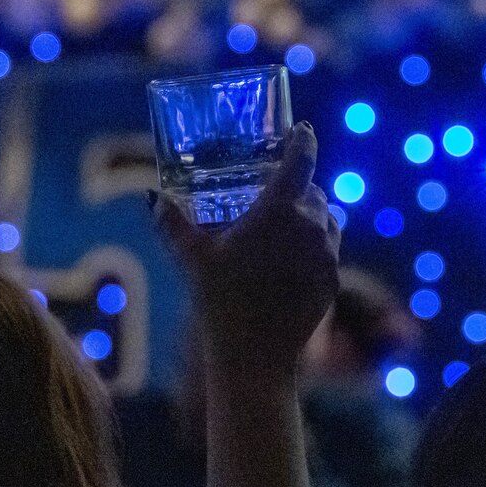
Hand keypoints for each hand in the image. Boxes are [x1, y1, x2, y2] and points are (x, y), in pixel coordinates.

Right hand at [155, 122, 340, 375]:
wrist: (255, 356)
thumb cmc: (219, 302)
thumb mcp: (192, 258)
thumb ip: (173, 223)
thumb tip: (153, 197)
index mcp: (279, 212)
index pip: (301, 161)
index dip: (303, 141)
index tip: (303, 130)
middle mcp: (311, 227)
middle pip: (312, 192)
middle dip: (297, 189)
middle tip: (274, 197)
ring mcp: (327, 255)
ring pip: (326, 221)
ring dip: (310, 218)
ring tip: (283, 231)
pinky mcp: (332, 280)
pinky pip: (328, 252)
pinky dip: (313, 248)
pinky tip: (288, 265)